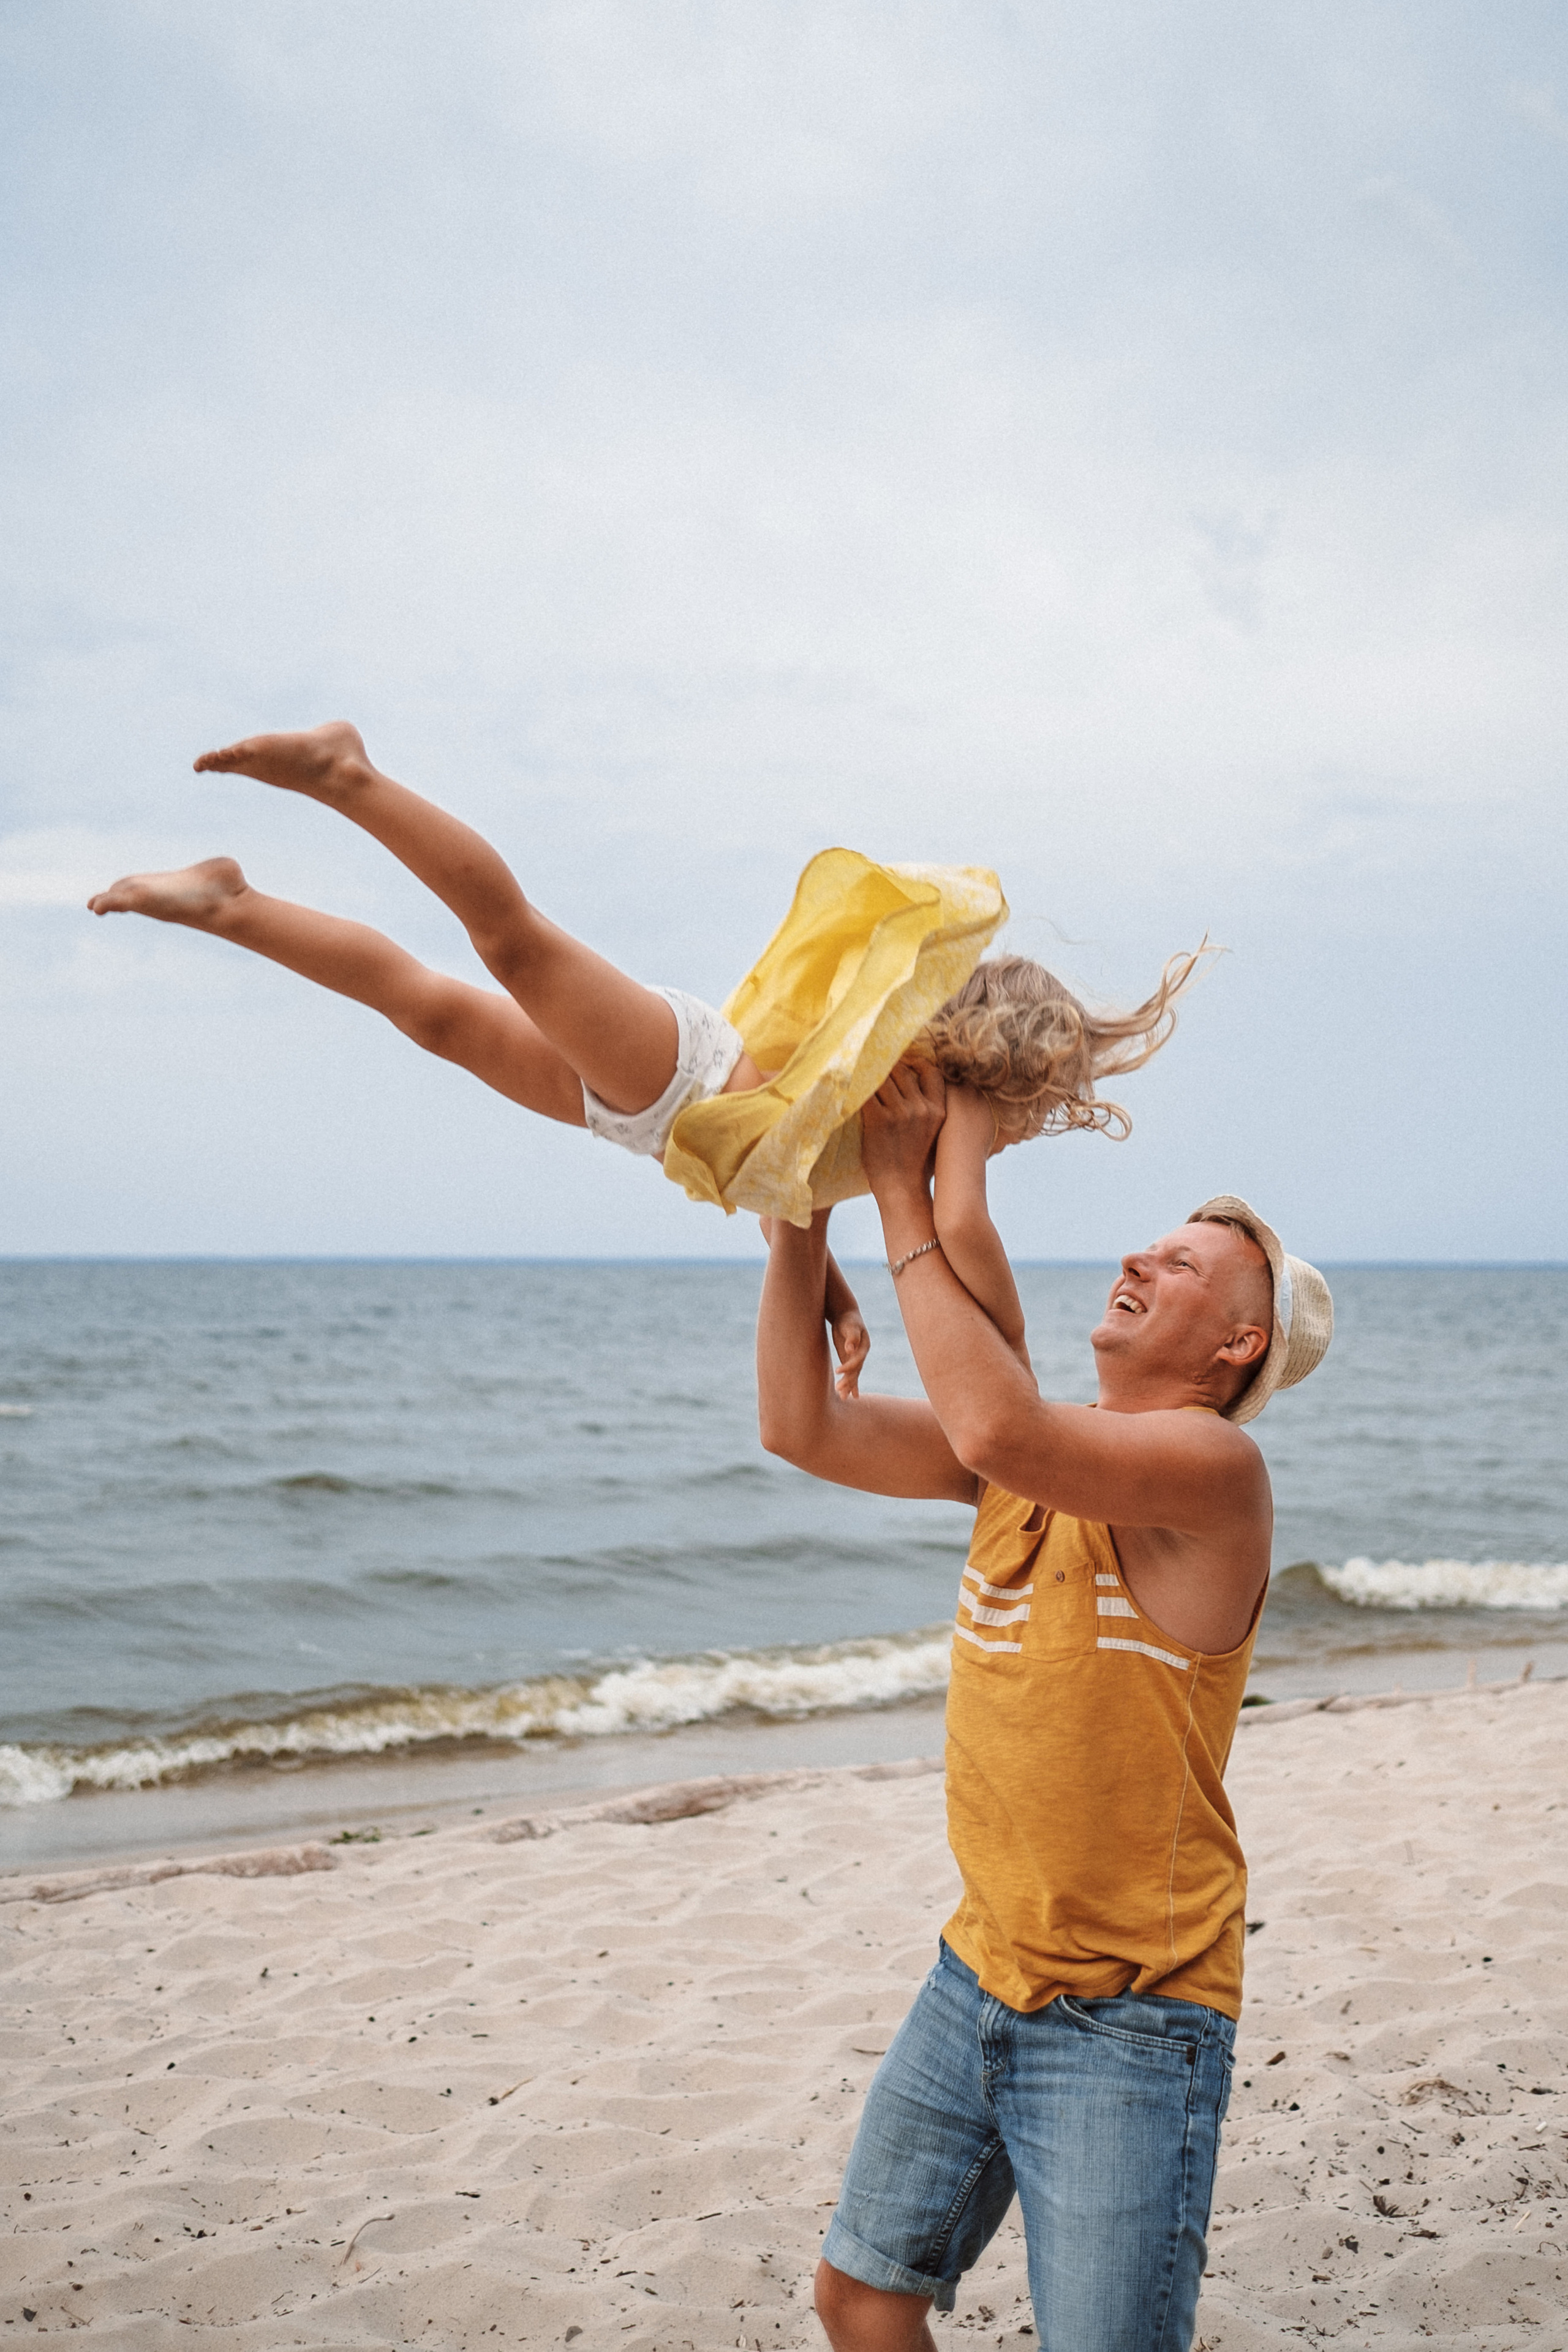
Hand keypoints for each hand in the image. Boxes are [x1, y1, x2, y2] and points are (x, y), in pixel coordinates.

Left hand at [831, 1307, 870, 1399]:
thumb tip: (850, 1349)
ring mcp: (856, 1358)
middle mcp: (862, 1354)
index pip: (857, 1360)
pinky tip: (851, 1395)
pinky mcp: (849, 1360)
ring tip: (843, 1397)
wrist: (847, 1316)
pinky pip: (851, 1374)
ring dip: (849, 1386)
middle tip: (839, 1389)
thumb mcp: (850, 1325)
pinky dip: (851, 1384)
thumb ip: (851, 1337)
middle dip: (848, 1380)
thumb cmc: (848, 1319)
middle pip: (856, 1370)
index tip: (837, 1371)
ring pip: (854, 1375)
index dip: (848, 1366)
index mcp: (864, 1346)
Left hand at [861, 1057, 947, 1202]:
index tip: (903, 1063)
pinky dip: (856, 1087)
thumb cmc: (915, 1164)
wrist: (902, 1189)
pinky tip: (848, 1087)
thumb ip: (928, 1109)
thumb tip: (913, 1088)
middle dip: (886, 1066)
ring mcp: (902, 1113)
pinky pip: (865, 1092)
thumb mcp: (933, 1134)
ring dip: (869, 1074)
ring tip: (857, 1072)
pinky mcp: (880, 1120)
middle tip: (871, 1065)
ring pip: (882, 1078)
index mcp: (939, 1110)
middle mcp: (923, 1108)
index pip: (931, 1072)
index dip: (916, 1063)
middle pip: (902, 1071)